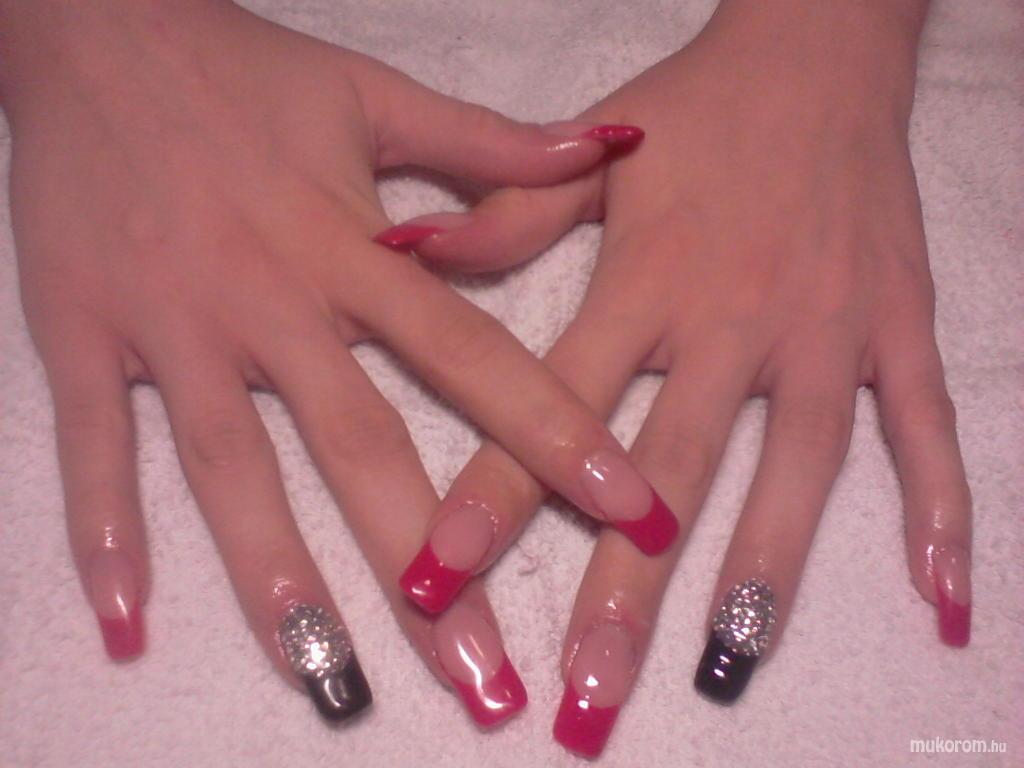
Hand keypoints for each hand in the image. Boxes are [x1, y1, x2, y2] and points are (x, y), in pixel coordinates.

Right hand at [2, 0, 673, 723]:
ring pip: (235, 471)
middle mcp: (274, 303)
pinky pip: (99, 446)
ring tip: (332, 680)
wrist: (96, 27)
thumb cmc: (245, 68)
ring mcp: (178, 327)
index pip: (475, 358)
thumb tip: (610, 147)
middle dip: (431, 571)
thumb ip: (492, 145)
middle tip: (486, 678)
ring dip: (283, 581)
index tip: (632, 511)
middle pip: (364, 452)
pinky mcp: (86, 335)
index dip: (557, 437)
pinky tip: (125, 620)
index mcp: (353, 249)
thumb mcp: (376, 93)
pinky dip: (106, 531)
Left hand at [377, 0, 970, 754]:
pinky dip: (940, 508)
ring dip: (760, 575)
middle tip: (586, 692)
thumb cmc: (695, 107)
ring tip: (723, 670)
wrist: (816, 48)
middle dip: (621, 589)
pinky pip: (924, 426)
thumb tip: (402, 253)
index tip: (437, 582)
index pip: (553, 409)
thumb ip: (502, 216)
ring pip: (796, 470)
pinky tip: (940, 596)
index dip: (490, 498)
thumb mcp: (591, 152)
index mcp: (647, 281)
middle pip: (670, 472)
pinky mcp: (895, 326)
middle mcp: (734, 319)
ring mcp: (825, 330)